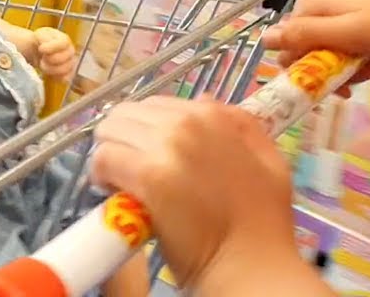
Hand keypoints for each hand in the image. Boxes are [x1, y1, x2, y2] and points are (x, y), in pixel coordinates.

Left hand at [34, 27, 77, 78]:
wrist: (37, 51)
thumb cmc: (39, 42)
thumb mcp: (38, 35)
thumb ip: (42, 39)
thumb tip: (43, 49)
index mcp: (64, 39)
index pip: (63, 43)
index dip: (51, 47)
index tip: (40, 49)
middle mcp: (70, 51)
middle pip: (64, 58)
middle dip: (49, 59)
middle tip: (42, 57)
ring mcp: (70, 62)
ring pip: (65, 69)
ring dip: (51, 69)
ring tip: (43, 64)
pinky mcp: (68, 74)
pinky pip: (65, 78)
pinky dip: (55, 77)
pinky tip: (48, 73)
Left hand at [89, 98, 319, 294]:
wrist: (252, 266)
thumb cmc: (262, 222)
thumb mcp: (268, 161)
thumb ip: (241, 126)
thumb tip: (202, 102)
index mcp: (213, 116)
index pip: (154, 105)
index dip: (143, 129)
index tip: (144, 153)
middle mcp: (187, 124)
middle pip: (126, 114)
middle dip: (121, 138)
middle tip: (126, 167)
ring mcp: (166, 147)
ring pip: (109, 132)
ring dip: (109, 154)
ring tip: (119, 180)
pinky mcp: (147, 176)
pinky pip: (104, 159)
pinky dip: (101, 175)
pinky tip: (113, 193)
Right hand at [263, 0, 369, 95]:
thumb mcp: (348, 34)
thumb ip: (305, 36)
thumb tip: (263, 39)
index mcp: (313, 2)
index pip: (288, 42)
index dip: (304, 66)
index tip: (328, 85)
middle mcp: (324, 0)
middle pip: (311, 45)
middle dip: (332, 67)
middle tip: (357, 80)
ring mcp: (346, 4)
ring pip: (334, 46)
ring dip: (353, 64)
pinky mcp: (366, 11)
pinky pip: (354, 39)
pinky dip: (367, 53)